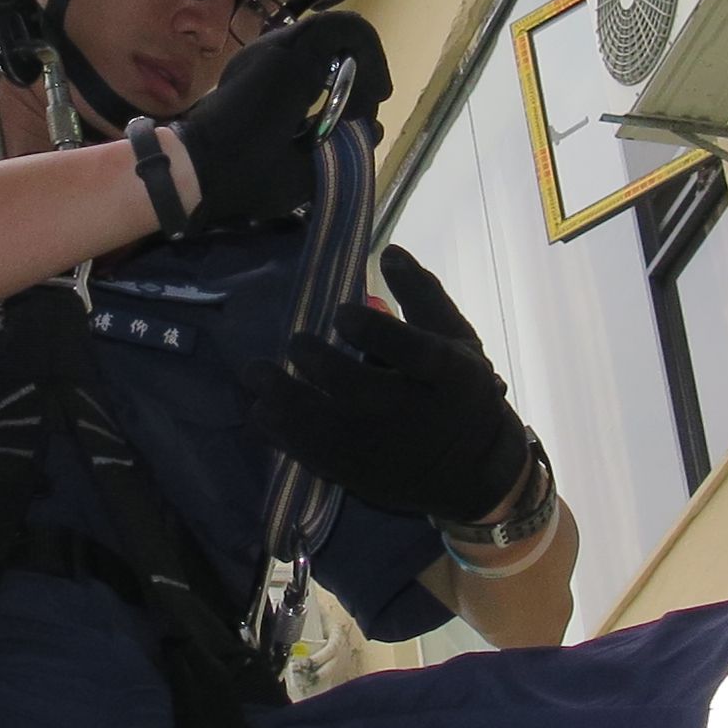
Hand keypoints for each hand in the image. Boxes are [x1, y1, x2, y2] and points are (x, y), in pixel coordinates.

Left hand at [160, 9, 389, 234]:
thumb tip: (369, 128)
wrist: (187, 173)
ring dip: (336, 72)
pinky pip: (292, 56)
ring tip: (337, 116)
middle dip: (359, 68)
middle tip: (361, 110)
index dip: (375, 59)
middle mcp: (274, 48)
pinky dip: (313, 76)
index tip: (374, 98)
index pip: (350, 29)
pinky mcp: (245, 68)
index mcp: (295, 65)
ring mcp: (256, 55)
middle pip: (335, 33)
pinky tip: (310, 115)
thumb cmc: (247, 173)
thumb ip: (347, 143)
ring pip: (314, 43)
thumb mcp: (309, 168)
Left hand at [244, 243, 537, 529]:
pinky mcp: (360, 475)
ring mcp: (383, 451)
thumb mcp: (458, 339)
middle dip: (318, 363)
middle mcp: (414, 415)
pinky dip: (281, 433)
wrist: (471, 471)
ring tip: (256, 373)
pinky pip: (313, 457)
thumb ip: (422, 296)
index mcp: (448, 375)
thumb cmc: (458, 394)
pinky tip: (261, 410)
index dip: (374, 332)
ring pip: (326, 429)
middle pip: (359, 391)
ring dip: (284, 399)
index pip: (414, 352)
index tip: (341, 313)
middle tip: (296, 342)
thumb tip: (388, 252)